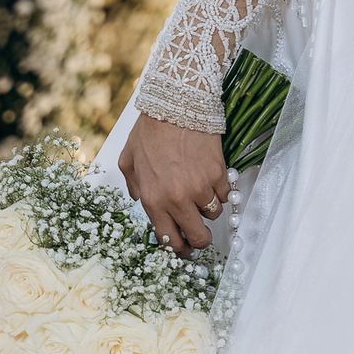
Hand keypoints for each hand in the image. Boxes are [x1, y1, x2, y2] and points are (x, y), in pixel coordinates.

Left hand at [118, 113, 229, 257]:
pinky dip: (219, 190)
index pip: (170, 241)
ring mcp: (200, 187)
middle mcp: (178, 199)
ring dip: (208, 208)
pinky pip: (225, 194)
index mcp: (153, 200)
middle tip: (198, 232)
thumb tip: (139, 200)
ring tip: (200, 191)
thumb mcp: (128, 161)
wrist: (176, 104)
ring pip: (213, 215)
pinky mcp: (218, 173)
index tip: (183, 249)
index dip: (179, 250)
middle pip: (198, 238)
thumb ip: (132, 186)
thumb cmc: (150, 130)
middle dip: (199, 239)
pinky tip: (210, 177)